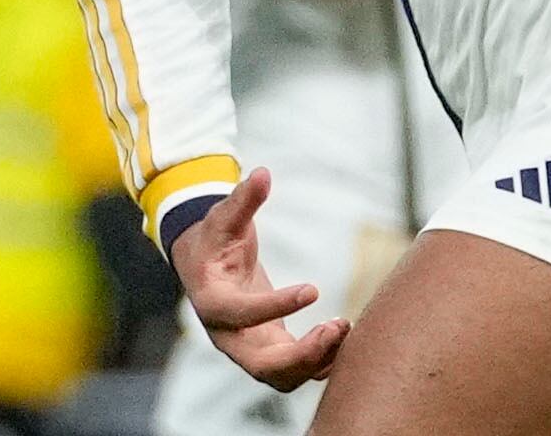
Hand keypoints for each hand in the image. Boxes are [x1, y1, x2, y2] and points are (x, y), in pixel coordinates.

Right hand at [171, 168, 347, 389]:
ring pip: (280, 377)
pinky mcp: (268, 349)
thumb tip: (261, 173)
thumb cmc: (214, 238)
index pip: (241, 314)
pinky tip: (345, 338)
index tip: (314, 289)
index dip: (275, 306)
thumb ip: (242, 199)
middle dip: (300, 355)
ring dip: (315, 361)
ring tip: (345, 328)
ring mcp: (248, 348)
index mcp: (211, 303)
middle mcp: (228, 336)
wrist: (205, 265)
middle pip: (261, 366)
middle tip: (337, 327)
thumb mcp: (223, 217)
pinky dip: (320, 362)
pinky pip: (294, 370)